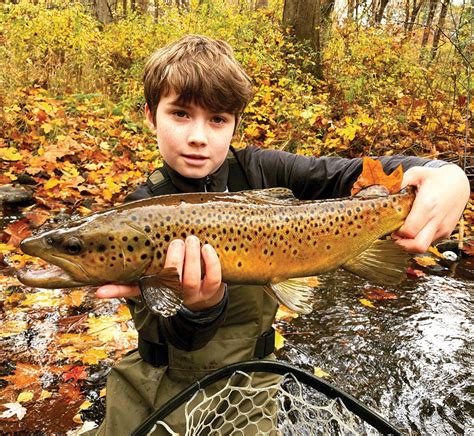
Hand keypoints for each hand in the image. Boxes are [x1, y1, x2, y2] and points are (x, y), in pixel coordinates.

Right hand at [96, 236, 224, 310]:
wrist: (207, 292)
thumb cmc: (180, 270)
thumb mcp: (162, 265)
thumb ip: (146, 252)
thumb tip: (121, 228)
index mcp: (156, 286)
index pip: (132, 289)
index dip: (115, 291)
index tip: (98, 291)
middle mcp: (172, 293)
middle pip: (168, 282)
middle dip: (173, 260)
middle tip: (177, 241)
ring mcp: (192, 294)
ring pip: (189, 280)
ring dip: (191, 258)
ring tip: (192, 240)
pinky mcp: (211, 291)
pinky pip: (213, 278)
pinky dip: (211, 262)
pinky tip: (207, 248)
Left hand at [393, 164, 469, 252]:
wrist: (459, 183)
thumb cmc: (435, 178)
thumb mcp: (416, 173)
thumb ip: (398, 182)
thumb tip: (383, 191)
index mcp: (427, 206)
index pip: (409, 231)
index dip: (397, 232)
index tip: (391, 225)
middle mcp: (437, 220)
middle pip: (417, 246)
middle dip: (402, 244)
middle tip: (394, 235)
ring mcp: (443, 228)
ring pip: (423, 247)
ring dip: (410, 244)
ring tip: (402, 233)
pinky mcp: (445, 233)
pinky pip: (429, 242)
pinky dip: (418, 240)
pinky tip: (414, 229)